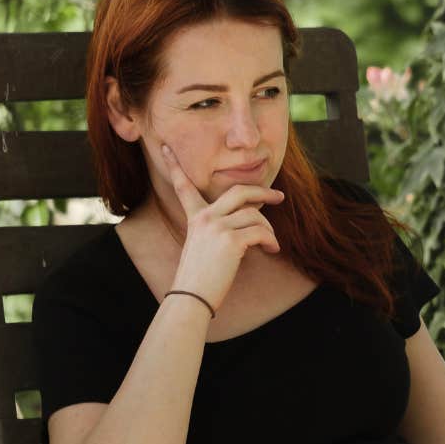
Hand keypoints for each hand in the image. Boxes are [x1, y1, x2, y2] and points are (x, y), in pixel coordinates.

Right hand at [161, 144, 283, 310]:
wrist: (192, 297)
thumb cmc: (200, 278)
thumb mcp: (202, 247)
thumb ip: (219, 230)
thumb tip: (248, 222)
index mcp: (195, 218)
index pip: (184, 186)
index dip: (174, 165)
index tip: (165, 146)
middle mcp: (205, 218)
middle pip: (240, 191)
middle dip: (263, 191)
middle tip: (279, 196)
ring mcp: (217, 227)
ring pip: (255, 215)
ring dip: (269, 229)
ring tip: (270, 244)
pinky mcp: (231, 240)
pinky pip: (261, 232)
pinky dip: (271, 241)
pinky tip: (271, 250)